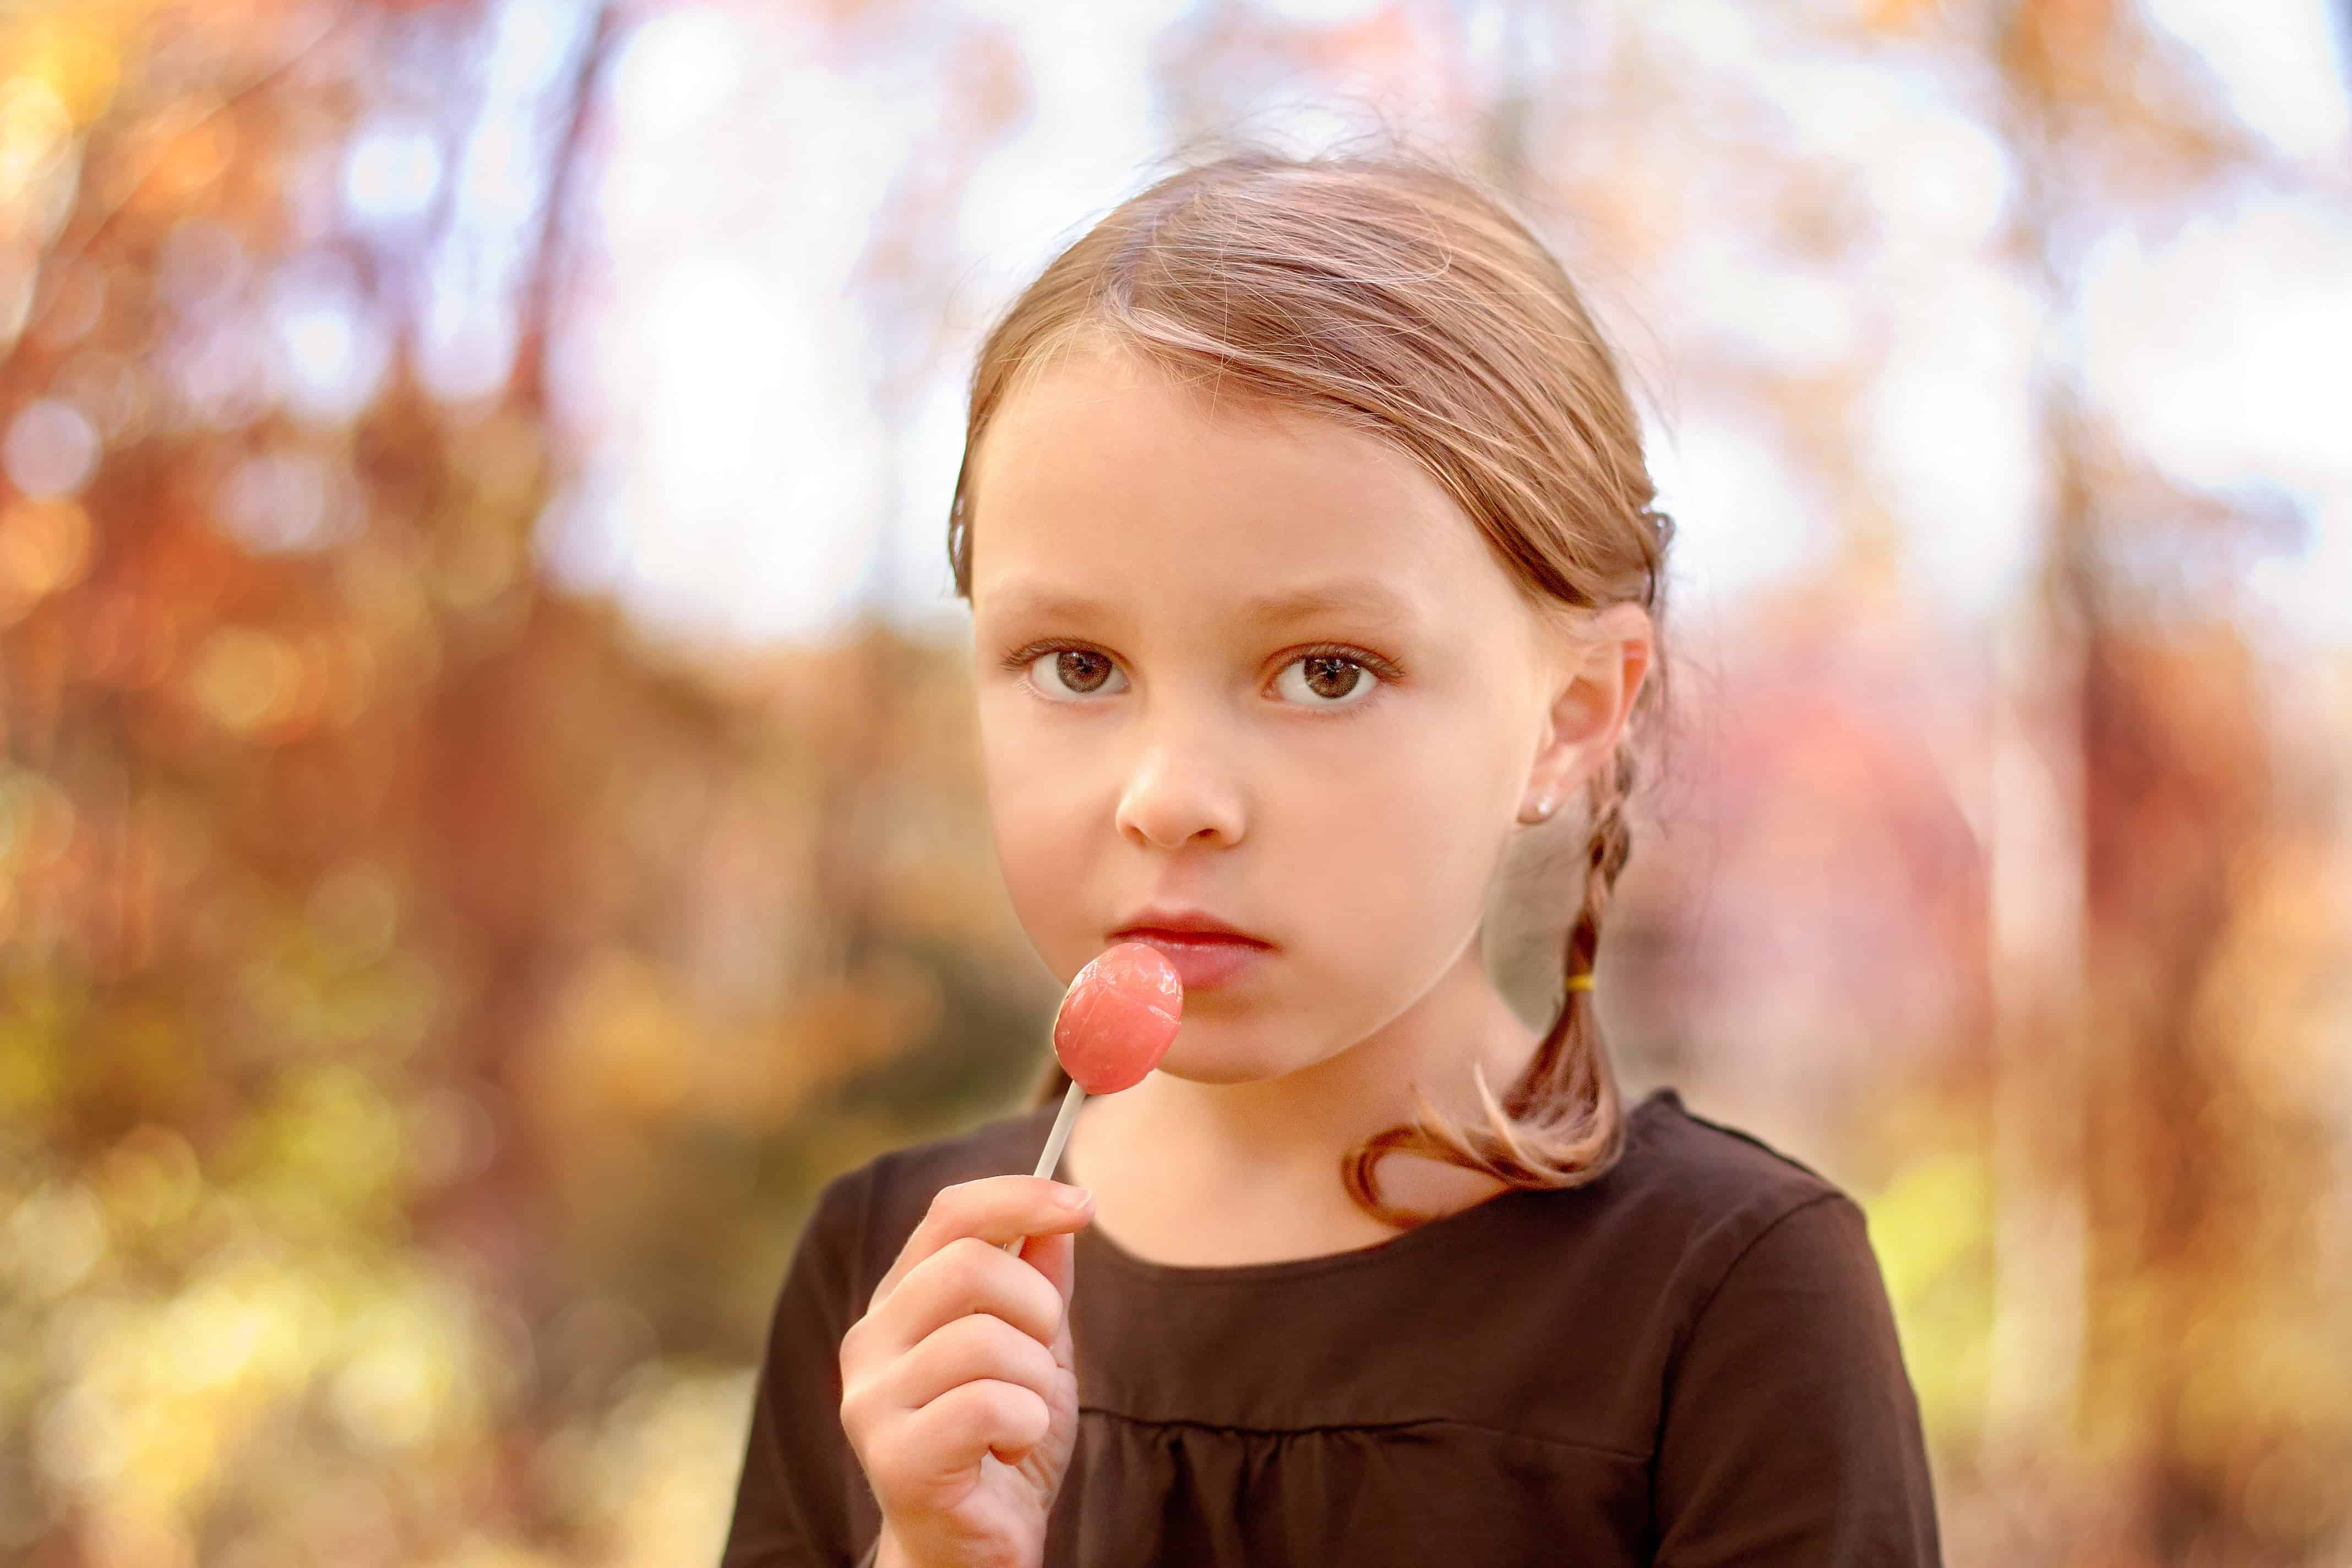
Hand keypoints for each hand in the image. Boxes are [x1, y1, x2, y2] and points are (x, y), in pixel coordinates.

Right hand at [840, 1176, 1092, 1567]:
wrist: (975, 1546)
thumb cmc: (1001, 1443)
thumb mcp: (1033, 1349)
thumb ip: (1039, 1282)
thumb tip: (1061, 1212)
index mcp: (899, 1301)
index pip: (950, 1214)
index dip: (1021, 1196)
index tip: (1083, 1205)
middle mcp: (869, 1341)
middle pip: (971, 1266)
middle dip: (1038, 1309)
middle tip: (1039, 1361)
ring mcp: (872, 1400)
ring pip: (989, 1341)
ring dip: (1034, 1383)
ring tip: (1018, 1421)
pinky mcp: (895, 1457)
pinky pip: (992, 1405)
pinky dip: (1027, 1427)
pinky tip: (1008, 1453)